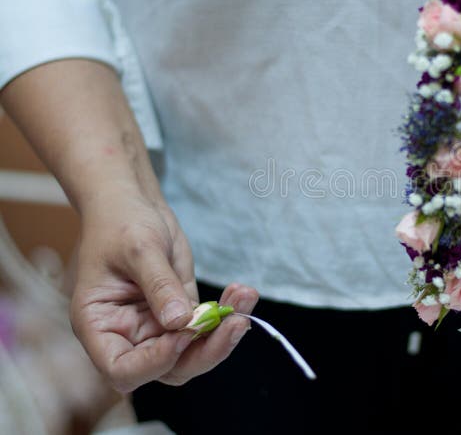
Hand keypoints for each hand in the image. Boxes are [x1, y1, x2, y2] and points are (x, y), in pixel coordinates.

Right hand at [70, 191, 258, 391]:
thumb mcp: (139, 249)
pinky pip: (209, 327)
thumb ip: (159, 285)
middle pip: (168, 368)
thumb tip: (181, 322)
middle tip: (236, 323)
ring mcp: (157, 328)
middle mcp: (127, 336)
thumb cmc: (120, 223)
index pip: (123, 369)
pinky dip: (228, 313)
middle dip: (206, 351)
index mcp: (99, 326)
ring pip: (194, 353)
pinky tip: (243, 293)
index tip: (183, 332)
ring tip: (245, 297)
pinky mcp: (183, 313)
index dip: (155, 362)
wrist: (133, 205)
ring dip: (225, 333)